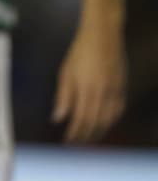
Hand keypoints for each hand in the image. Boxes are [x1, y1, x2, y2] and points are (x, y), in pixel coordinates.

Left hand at [52, 22, 126, 141]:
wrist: (103, 36)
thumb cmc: (79, 53)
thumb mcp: (66, 72)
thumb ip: (63, 97)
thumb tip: (57, 119)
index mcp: (86, 89)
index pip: (81, 119)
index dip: (75, 133)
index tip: (68, 142)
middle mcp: (103, 93)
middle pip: (96, 122)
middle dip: (86, 136)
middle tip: (78, 144)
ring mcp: (115, 91)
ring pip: (109, 119)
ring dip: (99, 131)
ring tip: (89, 138)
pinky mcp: (123, 87)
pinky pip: (118, 110)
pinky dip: (111, 120)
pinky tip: (104, 124)